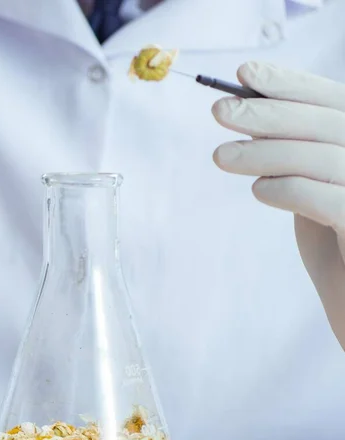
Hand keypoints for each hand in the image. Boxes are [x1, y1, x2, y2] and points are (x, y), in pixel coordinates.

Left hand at [212, 62, 344, 348]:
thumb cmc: (339, 253)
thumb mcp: (317, 196)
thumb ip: (298, 162)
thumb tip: (252, 121)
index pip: (334, 102)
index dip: (290, 85)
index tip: (245, 75)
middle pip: (328, 122)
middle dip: (269, 111)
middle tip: (219, 111)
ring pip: (323, 156)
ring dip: (265, 151)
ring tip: (221, 156)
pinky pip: (328, 198)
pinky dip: (288, 188)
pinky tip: (260, 191)